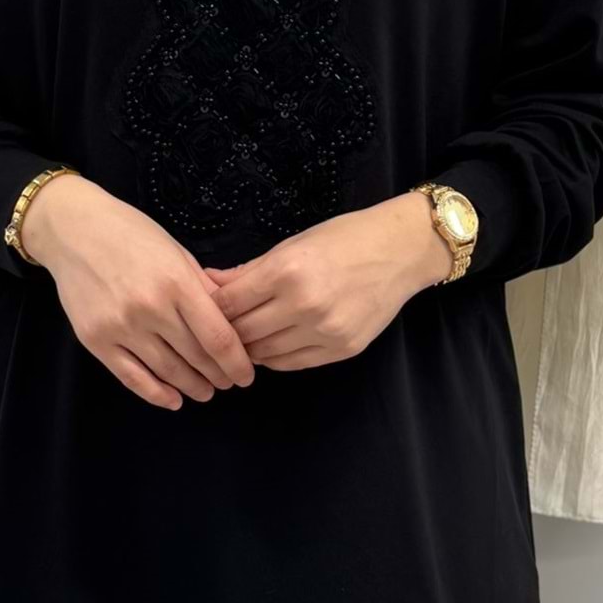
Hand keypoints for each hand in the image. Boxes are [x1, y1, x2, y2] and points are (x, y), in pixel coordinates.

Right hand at [21, 176, 255, 411]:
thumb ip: (204, 288)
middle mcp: (150, 307)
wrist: (73, 230)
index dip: (236, 363)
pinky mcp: (96, 340)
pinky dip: (156, 394)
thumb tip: (233, 320)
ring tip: (205, 392)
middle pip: (196, 357)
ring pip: (167, 372)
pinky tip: (173, 399)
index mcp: (176, 282)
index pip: (217, 337)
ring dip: (193, 387)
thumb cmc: (130, 233)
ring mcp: (121, 326)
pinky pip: (132, 377)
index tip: (245, 374)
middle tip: (228, 383)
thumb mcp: (176, 252)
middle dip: (218, 376)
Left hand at [200, 194, 449, 370]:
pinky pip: (292, 364)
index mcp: (286, 271)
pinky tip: (268, 345)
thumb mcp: (292, 244)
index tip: (201, 309)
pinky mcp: (341, 350)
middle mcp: (304, 305)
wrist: (401, 251)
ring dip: (247, 348)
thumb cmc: (345, 238)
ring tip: (241, 339)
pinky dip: (273, 357)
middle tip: (215, 328)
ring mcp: (324, 331)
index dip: (208, 309)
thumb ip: (249, 270)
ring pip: (264, 353)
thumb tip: (208, 283)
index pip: (228, 304)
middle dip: (225, 331)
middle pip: (242, 332)